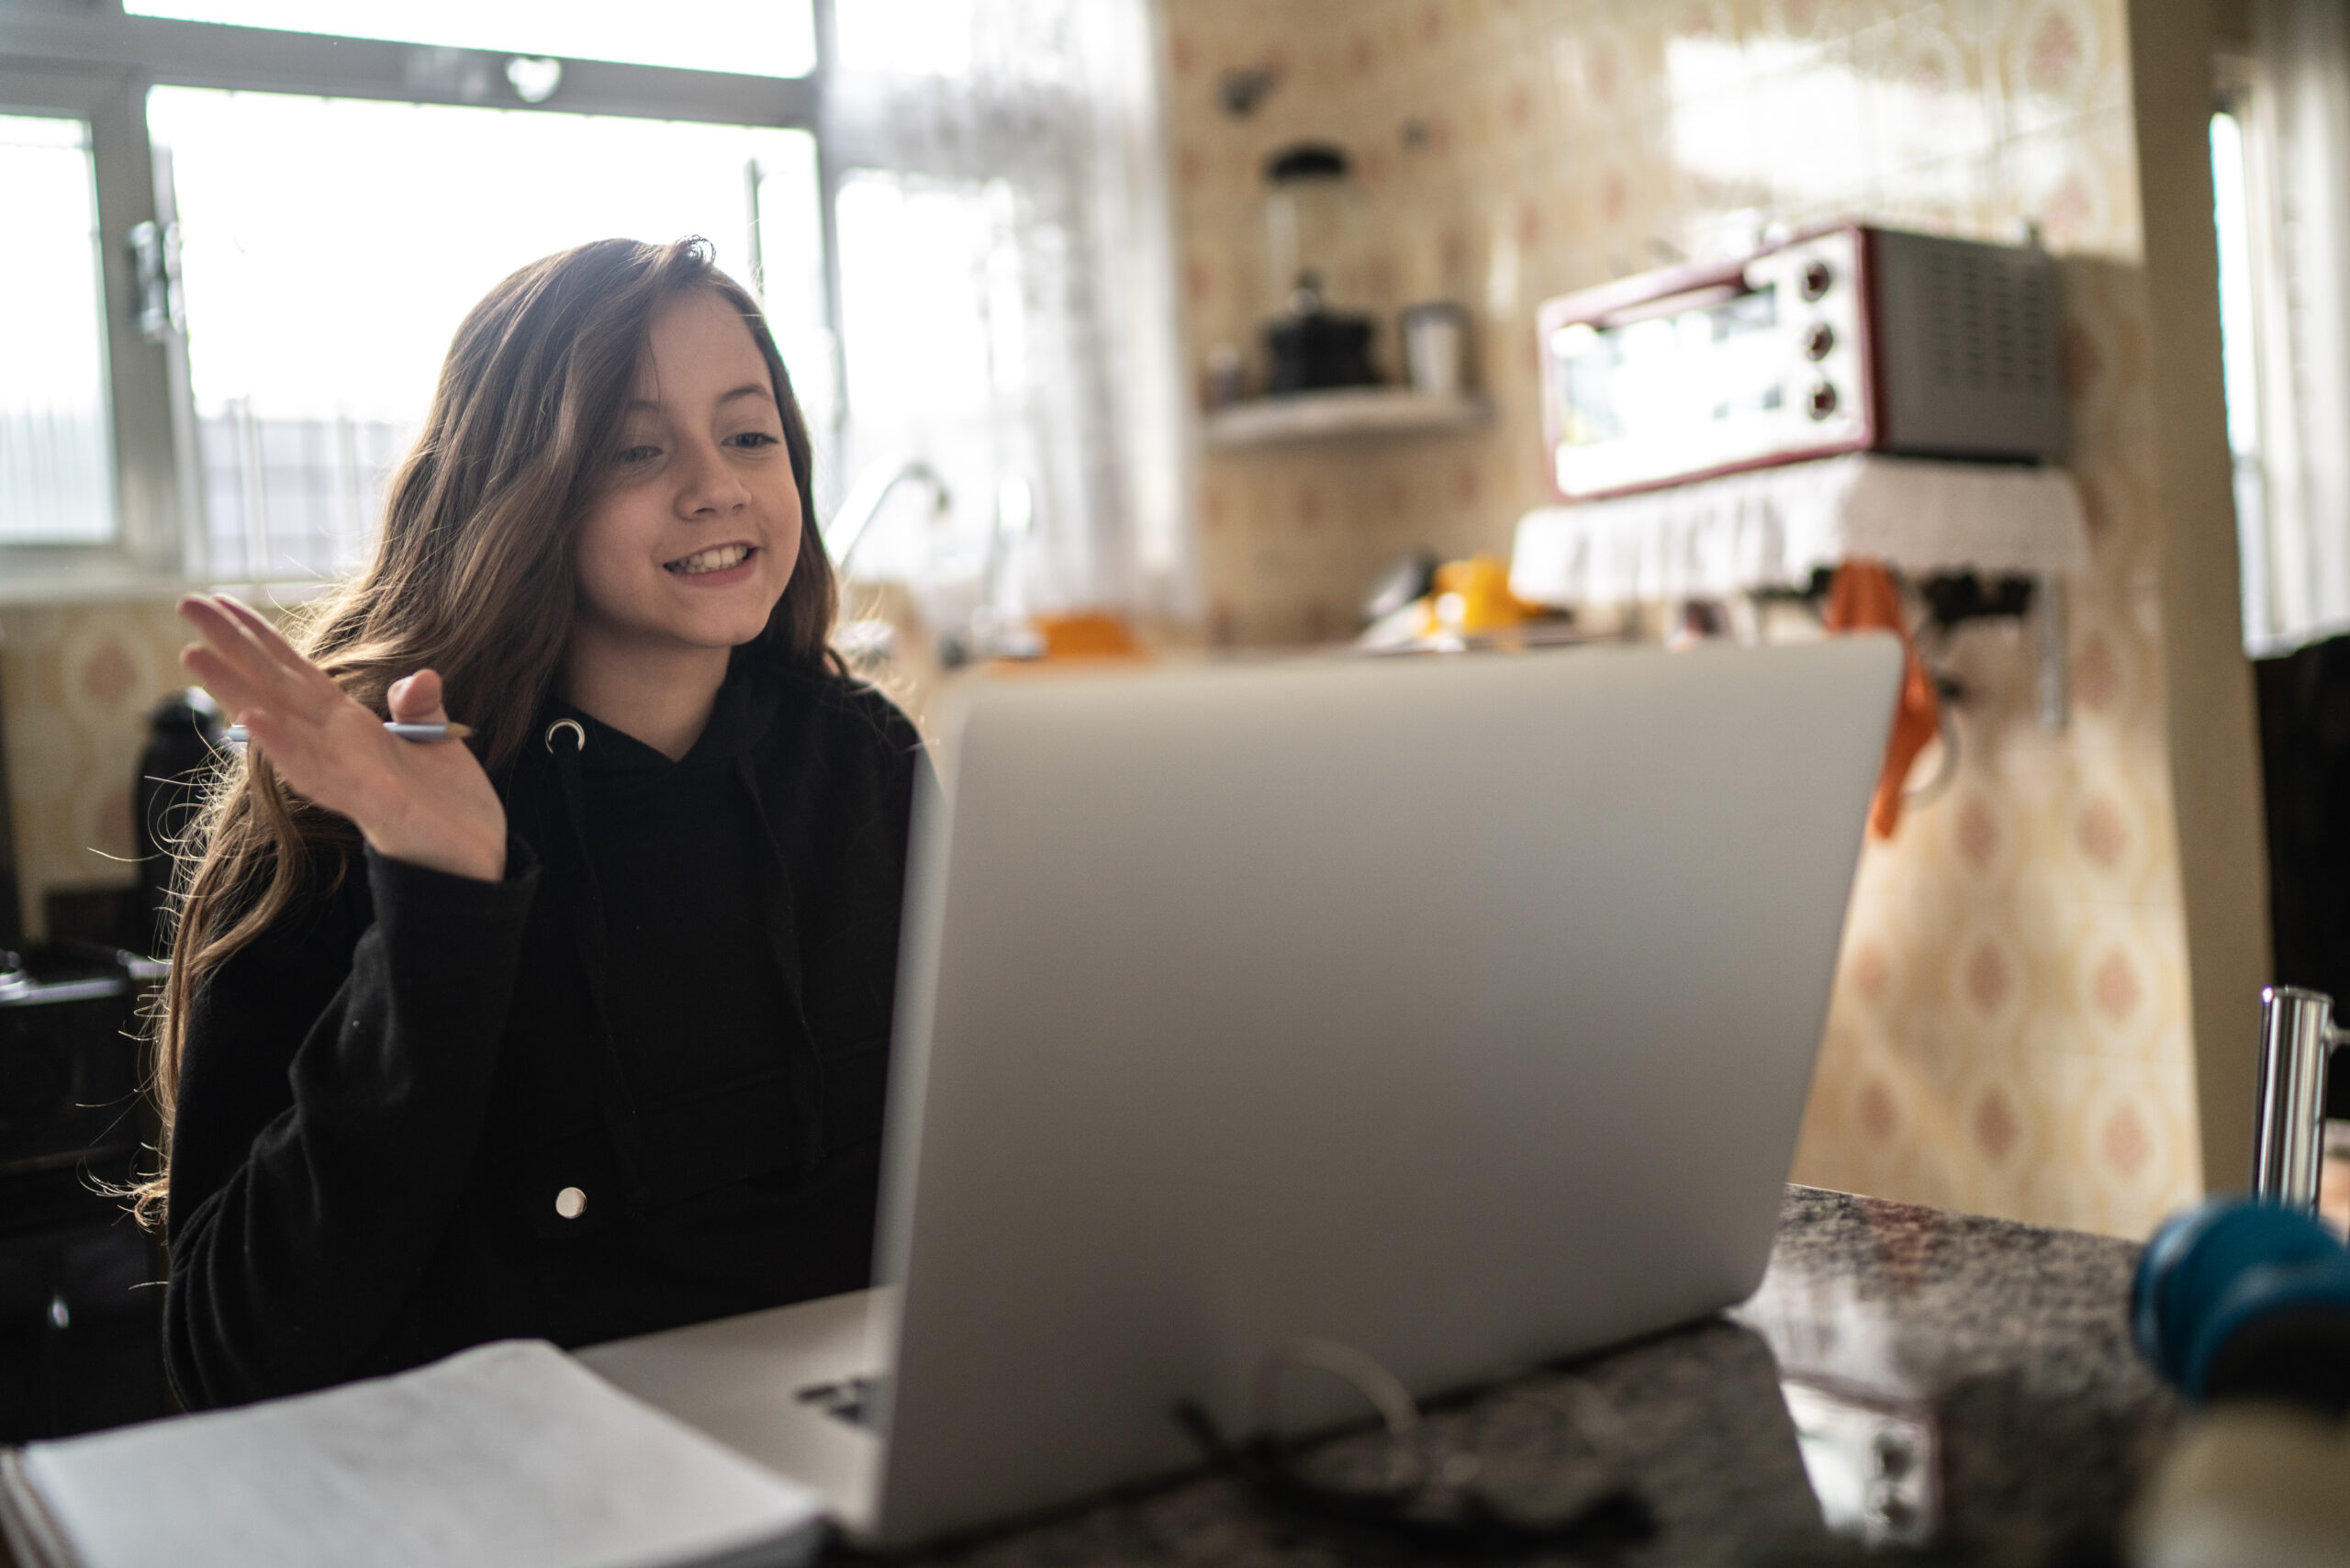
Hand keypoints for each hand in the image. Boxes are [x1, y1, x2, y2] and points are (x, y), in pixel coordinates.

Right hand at [178, 595, 507, 881]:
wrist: (475, 863)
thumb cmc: (448, 807)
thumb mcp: (436, 744)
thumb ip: (419, 708)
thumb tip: (419, 675)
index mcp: (350, 728)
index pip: (295, 672)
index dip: (261, 636)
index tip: (222, 600)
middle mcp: (336, 746)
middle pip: (273, 687)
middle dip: (230, 646)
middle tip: (184, 602)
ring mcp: (345, 774)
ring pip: (278, 724)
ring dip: (235, 690)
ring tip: (193, 653)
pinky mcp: (368, 803)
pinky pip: (316, 770)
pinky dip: (282, 743)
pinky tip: (252, 718)